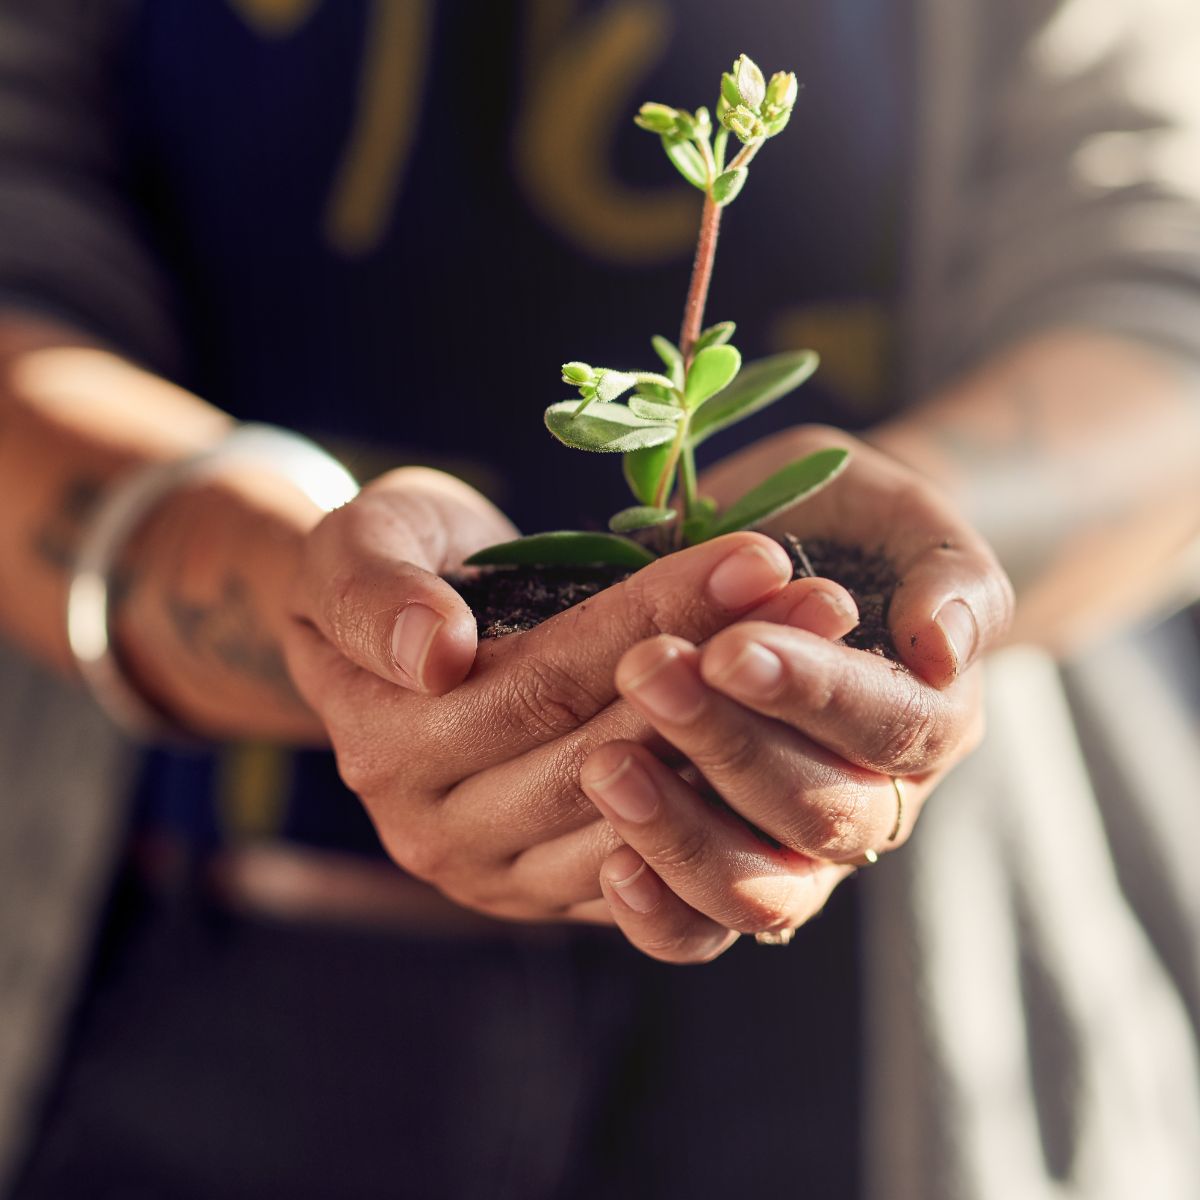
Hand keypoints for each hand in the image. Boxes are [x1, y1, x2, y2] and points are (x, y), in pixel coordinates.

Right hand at [284, 466, 833, 922]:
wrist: (393, 647)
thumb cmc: (387, 570)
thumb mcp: (356, 548)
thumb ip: (373, 594)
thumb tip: (435, 656)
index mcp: (388, 743)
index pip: (548, 677)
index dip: (657, 615)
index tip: (760, 555)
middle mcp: (440, 830)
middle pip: (609, 749)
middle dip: (726, 672)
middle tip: (826, 603)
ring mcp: (500, 876)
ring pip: (644, 815)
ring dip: (745, 736)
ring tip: (828, 654)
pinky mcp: (551, 895)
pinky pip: (654, 874)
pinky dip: (724, 809)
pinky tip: (794, 744)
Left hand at [578, 426, 1013, 961]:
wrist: (791, 558)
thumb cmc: (847, 528)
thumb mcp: (903, 519)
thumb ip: (948, 575)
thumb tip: (945, 645)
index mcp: (931, 719)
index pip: (892, 727)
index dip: (813, 695)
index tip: (729, 648)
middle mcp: (876, 802)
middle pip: (820, 810)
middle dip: (727, 744)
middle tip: (645, 672)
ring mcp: (802, 853)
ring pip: (762, 887)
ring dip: (682, 831)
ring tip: (605, 765)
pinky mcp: (730, 877)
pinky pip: (703, 930)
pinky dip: (661, 912)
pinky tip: (610, 863)